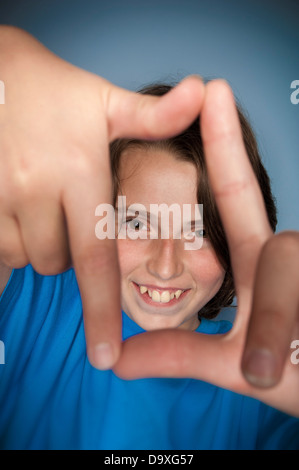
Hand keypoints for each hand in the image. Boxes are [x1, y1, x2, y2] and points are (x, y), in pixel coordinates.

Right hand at [0, 26, 204, 368]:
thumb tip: (200, 93)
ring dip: (37, 244)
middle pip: (58, 263)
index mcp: (80, 172)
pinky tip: (17, 211)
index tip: (105, 357)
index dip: (101, 311)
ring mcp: (0, 196)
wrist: (0, 77)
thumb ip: (155, 116)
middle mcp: (38, 189)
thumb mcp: (109, 103)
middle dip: (67, 253)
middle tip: (65, 208)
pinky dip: (10, 242)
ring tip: (40, 201)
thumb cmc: (60, 95)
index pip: (95, 256)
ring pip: (24, 257)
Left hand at [114, 80, 298, 417]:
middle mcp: (291, 259)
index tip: (212, 89)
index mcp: (262, 264)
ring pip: (291, 274)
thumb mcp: (233, 369)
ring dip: (275, 332)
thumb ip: (183, 355)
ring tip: (268, 373)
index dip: (225, 144)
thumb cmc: (293, 380)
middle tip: (256, 357)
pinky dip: (285, 335)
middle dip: (263, 288)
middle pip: (280, 249)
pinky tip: (287, 361)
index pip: (239, 195)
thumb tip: (119, 361)